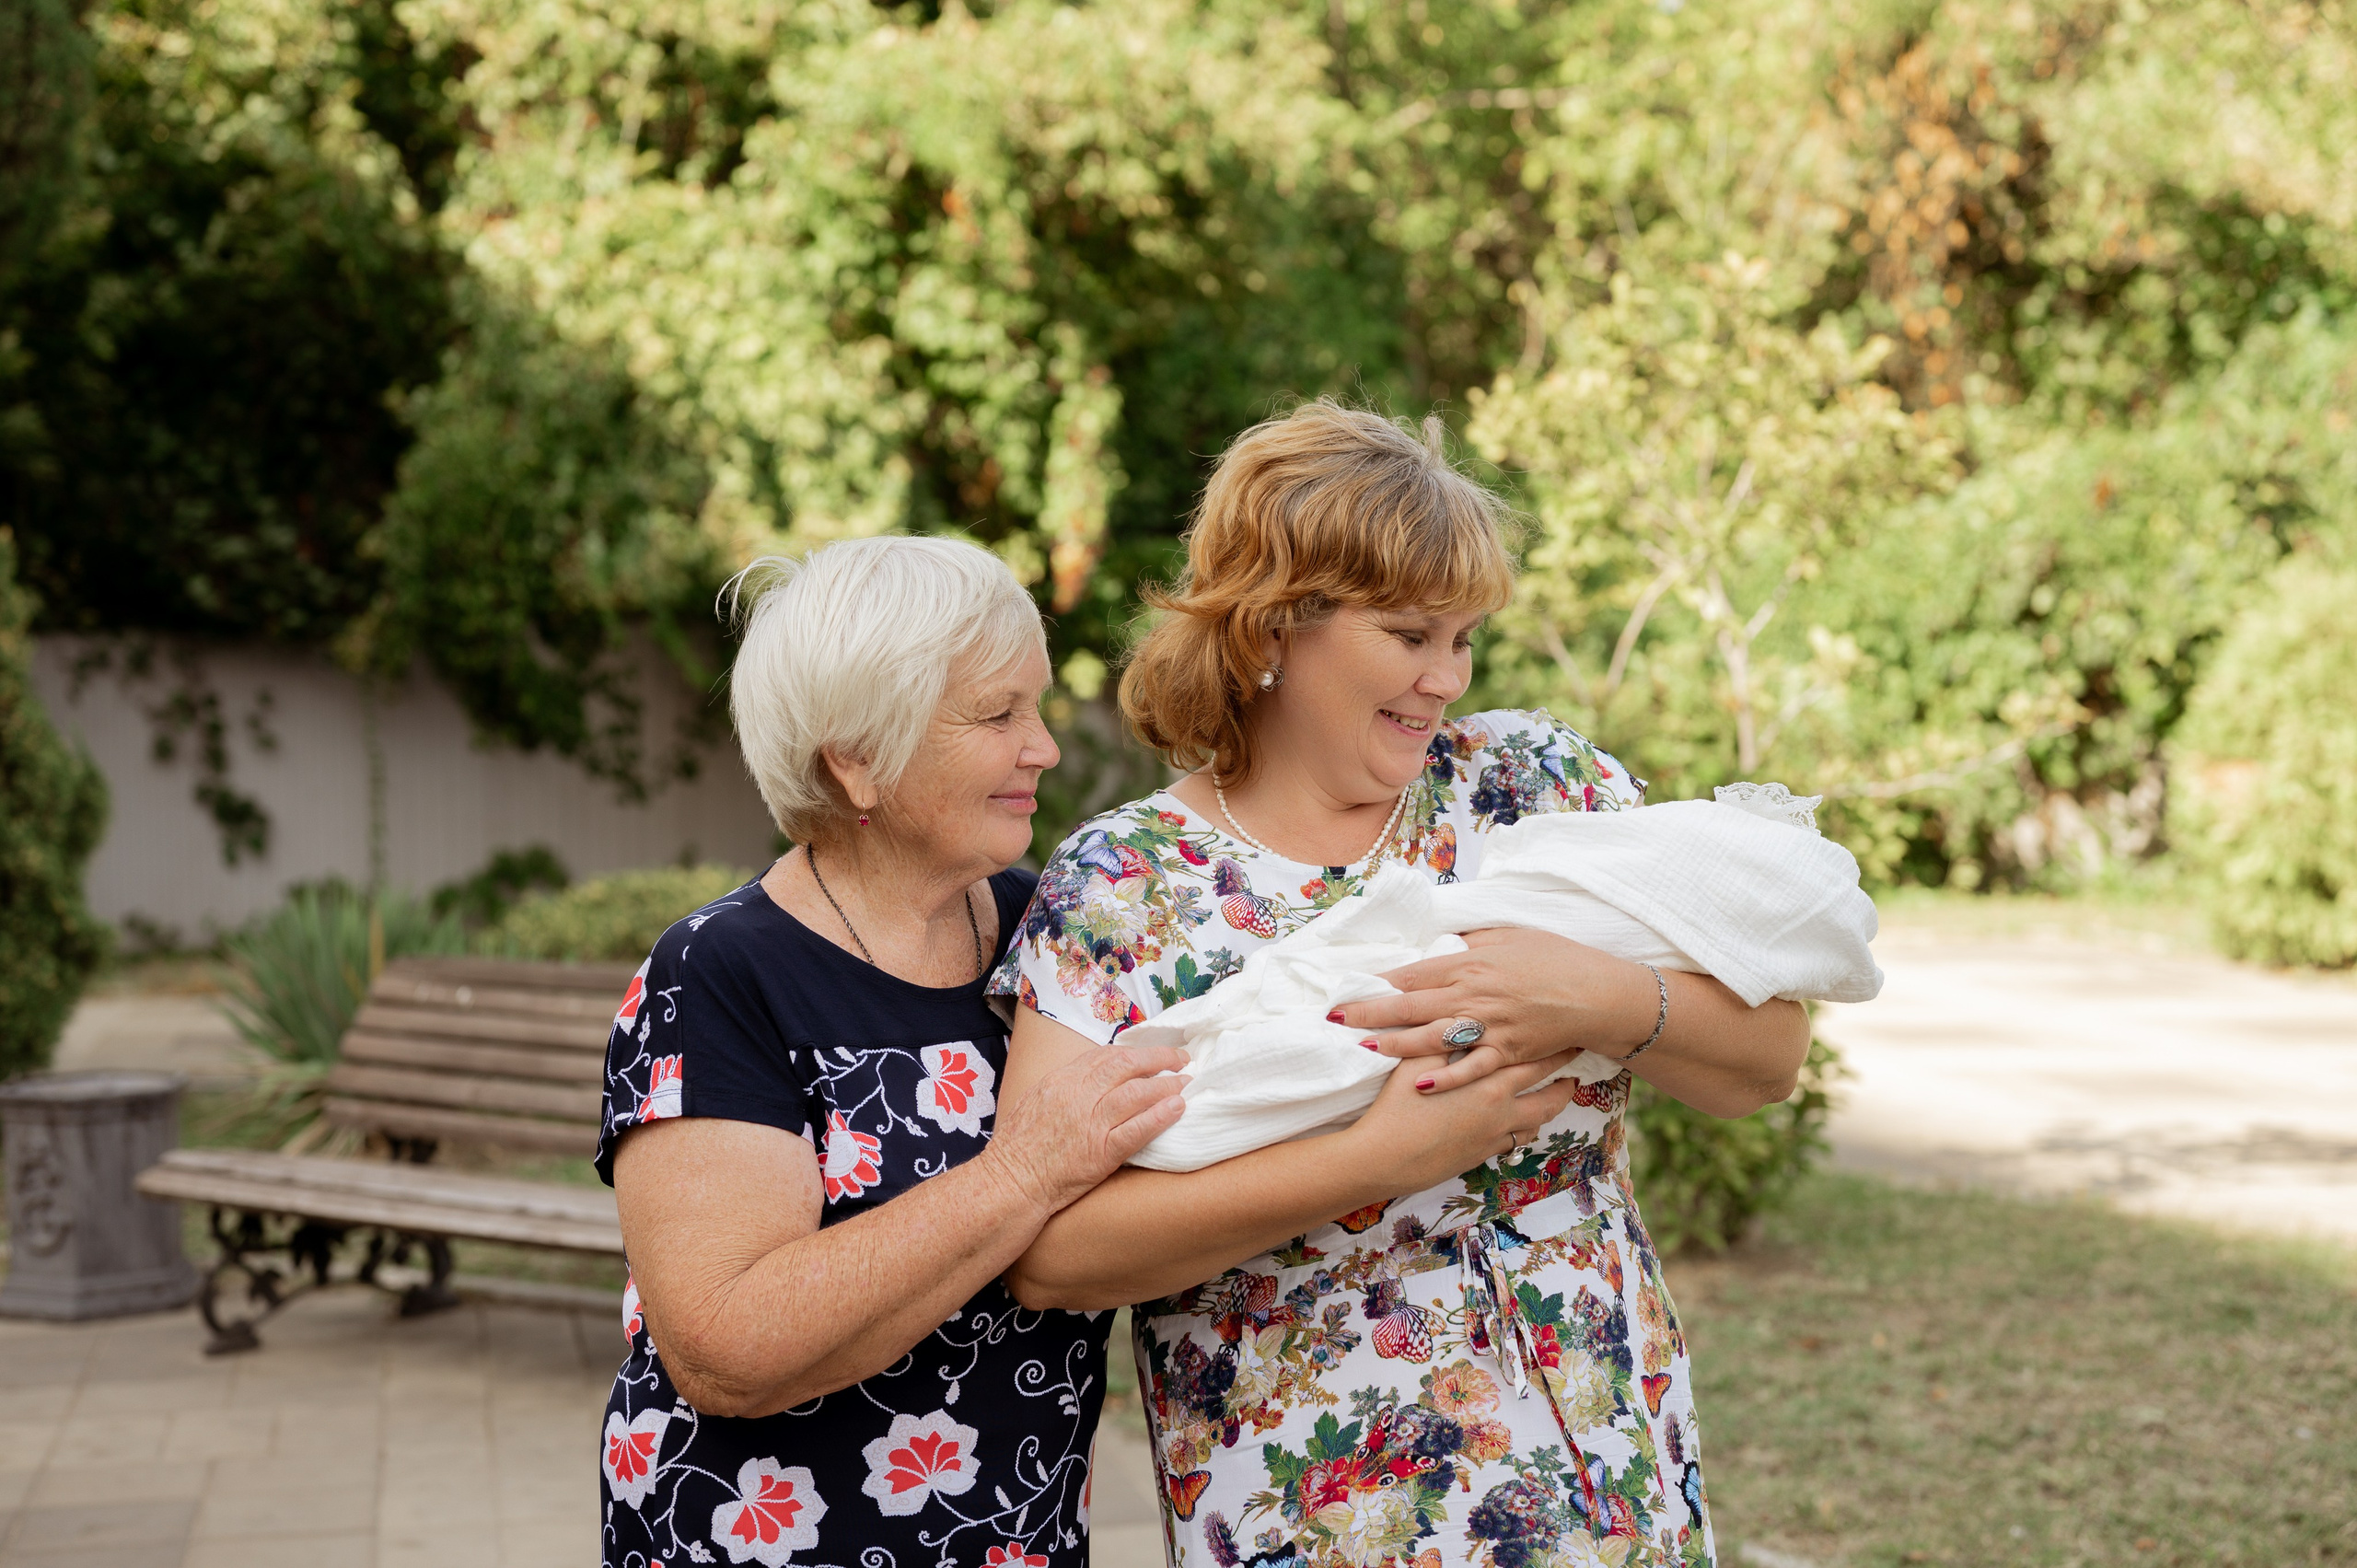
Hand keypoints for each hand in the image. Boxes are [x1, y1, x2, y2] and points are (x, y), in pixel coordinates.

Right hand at [984, 1043, 1188, 1213]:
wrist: (1009, 1183)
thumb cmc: (1018, 1148)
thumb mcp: (1035, 1101)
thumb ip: (1063, 1087)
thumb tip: (1089, 1079)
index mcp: (1061, 1080)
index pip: (1105, 1055)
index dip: (1134, 1052)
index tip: (1152, 1055)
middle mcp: (1077, 1095)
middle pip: (1127, 1065)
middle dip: (1159, 1059)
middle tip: (1181, 1060)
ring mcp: (1090, 1123)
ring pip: (1137, 1094)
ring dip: (1167, 1086)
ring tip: (1186, 1084)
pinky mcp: (1100, 1152)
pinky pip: (1136, 1129)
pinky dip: (1160, 1117)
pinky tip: (1178, 1109)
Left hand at [1332, 928, 1655, 1094]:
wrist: (1597, 991)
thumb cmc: (1556, 957)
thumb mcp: (1509, 936)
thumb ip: (1471, 940)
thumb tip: (1441, 940)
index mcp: (1471, 963)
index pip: (1414, 972)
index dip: (1378, 981)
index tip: (1349, 986)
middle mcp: (1474, 994)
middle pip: (1412, 1004)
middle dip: (1370, 1012)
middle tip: (1336, 1018)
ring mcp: (1491, 1026)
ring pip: (1433, 1037)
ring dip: (1396, 1043)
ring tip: (1364, 1048)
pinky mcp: (1509, 1052)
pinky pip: (1472, 1068)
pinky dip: (1446, 1077)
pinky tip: (1420, 1084)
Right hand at [1345, 1048, 1585, 1193]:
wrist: (1385, 1158)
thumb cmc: (1397, 1106)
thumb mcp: (1415, 1061)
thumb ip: (1438, 1038)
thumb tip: (1452, 1014)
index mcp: (1486, 1078)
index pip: (1530, 1055)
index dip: (1551, 1042)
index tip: (1567, 1030)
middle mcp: (1499, 1106)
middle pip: (1546, 1086)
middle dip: (1564, 1069)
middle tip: (1577, 1054)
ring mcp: (1495, 1132)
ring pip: (1539, 1116)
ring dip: (1554, 1101)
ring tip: (1564, 1089)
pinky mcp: (1484, 1153)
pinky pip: (1519, 1139)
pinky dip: (1529, 1126)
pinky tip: (1528, 1120)